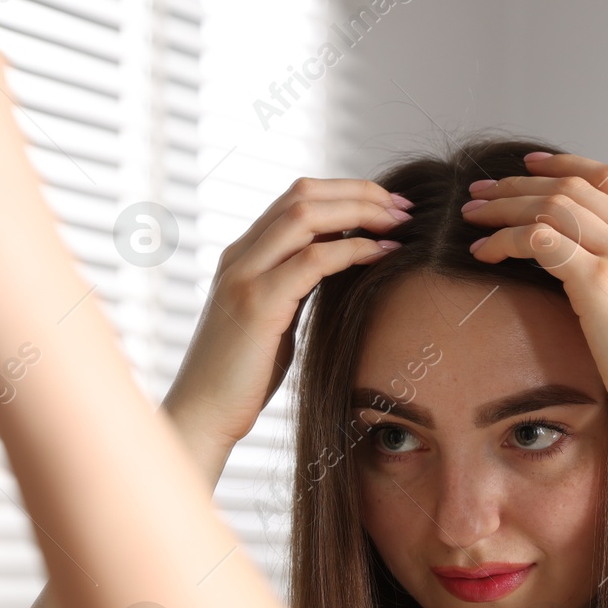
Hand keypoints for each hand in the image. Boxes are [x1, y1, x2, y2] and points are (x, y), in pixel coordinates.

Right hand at [163, 178, 409, 468]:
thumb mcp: (275, 318)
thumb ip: (297, 286)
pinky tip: (383, 255)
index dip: (346, 192)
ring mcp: (245, 276)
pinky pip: (313, 260)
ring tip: (399, 225)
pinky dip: (354, 250)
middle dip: (359, 192)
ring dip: (361, 212)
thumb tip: (339, 265)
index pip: (296, 198)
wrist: (203, 415)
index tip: (388, 207)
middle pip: (303, 194)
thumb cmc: (243, 376)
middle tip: (403, 208)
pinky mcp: (258, 304)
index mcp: (243, 255)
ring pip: (307, 215)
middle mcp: (240, 256)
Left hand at [461, 152, 607, 432]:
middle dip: (520, 183)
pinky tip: (483, 252)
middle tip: (480, 188)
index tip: (528, 165)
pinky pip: (541, 241)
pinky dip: (505, 239)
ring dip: (504, 206)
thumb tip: (593, 275)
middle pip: (574, 186)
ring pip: (553, 206)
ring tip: (471, 215)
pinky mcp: (601, 283)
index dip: (566, 164)